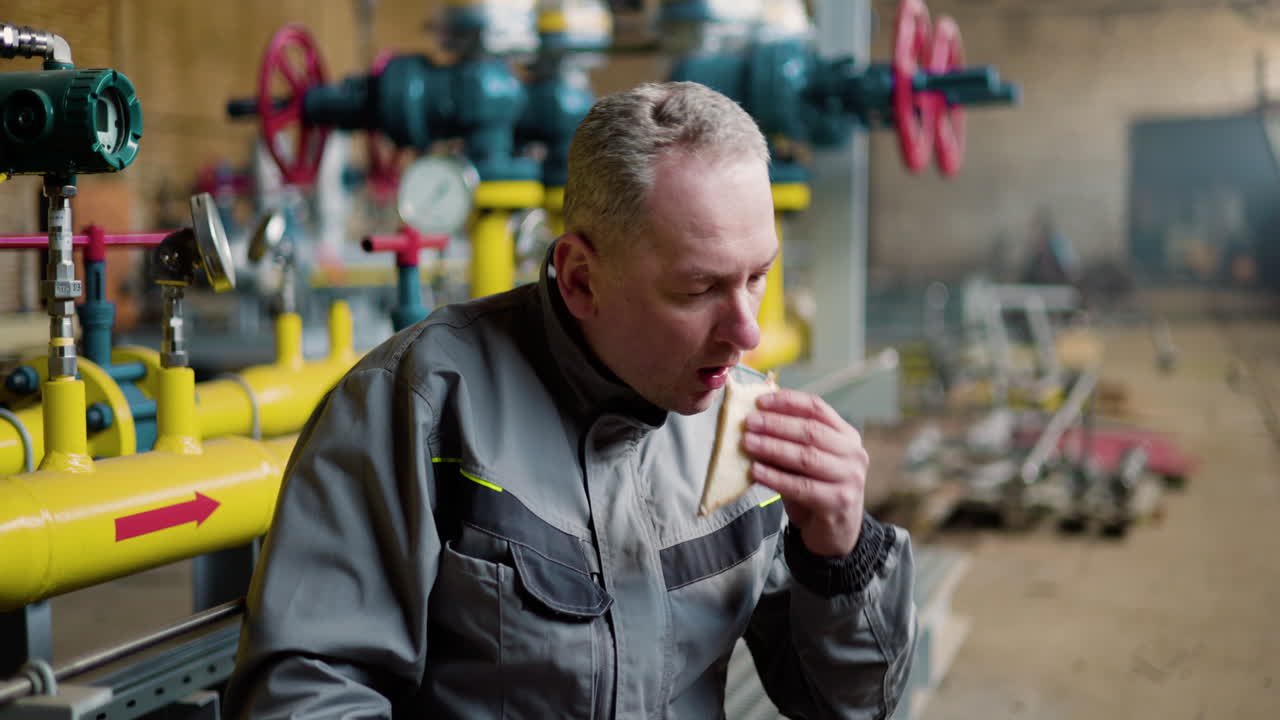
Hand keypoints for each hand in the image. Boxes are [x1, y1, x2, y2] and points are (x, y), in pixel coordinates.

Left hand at [742, 389, 868, 556]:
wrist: (837, 533)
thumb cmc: (817, 489)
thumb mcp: (806, 460)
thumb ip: (789, 440)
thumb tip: (755, 419)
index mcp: (846, 435)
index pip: (817, 408)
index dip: (788, 402)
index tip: (760, 401)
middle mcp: (853, 453)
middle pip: (811, 431)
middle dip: (776, 424)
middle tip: (749, 422)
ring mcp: (849, 478)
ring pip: (806, 457)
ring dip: (773, 448)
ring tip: (748, 443)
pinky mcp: (838, 502)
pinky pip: (801, 486)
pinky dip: (775, 477)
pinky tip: (755, 471)